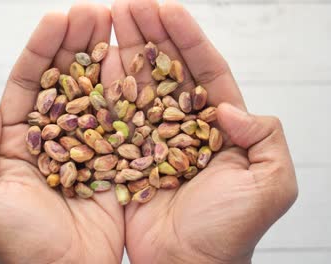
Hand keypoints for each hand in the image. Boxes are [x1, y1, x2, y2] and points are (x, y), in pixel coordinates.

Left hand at [0, 3, 124, 263]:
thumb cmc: (18, 245)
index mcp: (15, 142)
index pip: (27, 84)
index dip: (41, 50)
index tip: (58, 18)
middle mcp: (51, 138)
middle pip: (62, 80)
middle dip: (75, 44)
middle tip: (93, 11)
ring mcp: (84, 146)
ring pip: (92, 93)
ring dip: (102, 58)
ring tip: (115, 23)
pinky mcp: (112, 160)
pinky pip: (118, 120)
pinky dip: (124, 91)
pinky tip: (132, 63)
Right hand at [110, 0, 297, 262]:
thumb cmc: (229, 233)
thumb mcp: (271, 185)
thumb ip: (265, 138)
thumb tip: (228, 107)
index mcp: (221, 128)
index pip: (204, 70)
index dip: (186, 38)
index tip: (165, 8)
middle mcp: (185, 127)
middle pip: (168, 70)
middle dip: (150, 34)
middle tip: (128, 4)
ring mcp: (153, 138)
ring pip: (139, 86)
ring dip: (125, 51)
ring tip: (108, 20)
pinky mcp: (126, 153)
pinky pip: (115, 115)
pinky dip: (105, 89)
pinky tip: (95, 63)